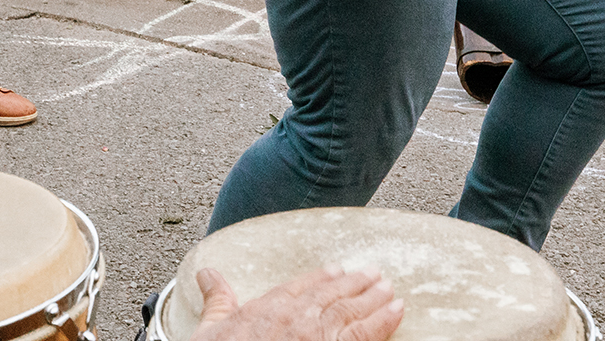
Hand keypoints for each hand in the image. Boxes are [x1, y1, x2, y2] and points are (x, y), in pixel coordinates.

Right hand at [190, 264, 402, 340]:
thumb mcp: (210, 331)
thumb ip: (217, 301)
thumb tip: (207, 274)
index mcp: (269, 308)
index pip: (301, 287)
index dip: (321, 278)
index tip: (336, 270)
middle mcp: (297, 318)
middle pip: (332, 296)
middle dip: (355, 284)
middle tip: (375, 273)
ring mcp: (319, 336)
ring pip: (352, 312)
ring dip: (373, 298)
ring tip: (389, 289)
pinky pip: (366, 336)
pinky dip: (384, 322)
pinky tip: (396, 312)